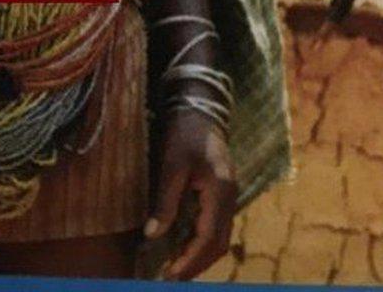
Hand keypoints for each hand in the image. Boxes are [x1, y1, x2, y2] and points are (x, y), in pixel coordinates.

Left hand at [146, 109, 236, 279]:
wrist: (201, 108)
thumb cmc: (185, 133)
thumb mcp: (172, 165)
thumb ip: (165, 201)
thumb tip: (153, 235)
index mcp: (220, 191)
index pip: (209, 238)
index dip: (190, 260)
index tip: (169, 276)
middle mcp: (230, 197)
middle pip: (219, 243)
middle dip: (196, 264)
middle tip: (170, 279)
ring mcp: (228, 195)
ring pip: (220, 237)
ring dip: (200, 256)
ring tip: (175, 269)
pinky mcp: (222, 193)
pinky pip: (216, 226)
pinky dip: (201, 243)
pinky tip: (182, 247)